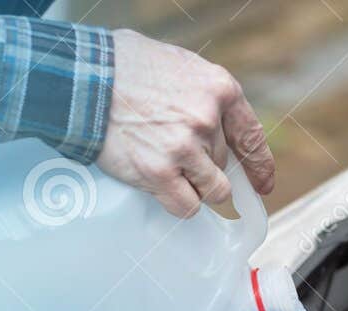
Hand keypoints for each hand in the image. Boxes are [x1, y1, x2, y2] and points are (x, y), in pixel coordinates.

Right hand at [96, 29, 275, 217]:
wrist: (85, 79)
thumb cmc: (123, 68)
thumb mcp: (179, 67)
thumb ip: (201, 96)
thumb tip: (212, 127)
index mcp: (218, 89)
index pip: (250, 136)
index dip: (259, 166)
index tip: (262, 185)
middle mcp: (207, 119)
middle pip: (222, 163)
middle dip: (203, 165)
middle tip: (174, 157)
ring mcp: (184, 148)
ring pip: (211, 190)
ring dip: (195, 188)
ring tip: (169, 174)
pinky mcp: (159, 173)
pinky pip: (186, 206)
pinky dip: (179, 203)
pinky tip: (163, 189)